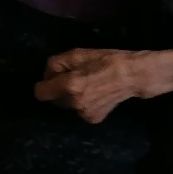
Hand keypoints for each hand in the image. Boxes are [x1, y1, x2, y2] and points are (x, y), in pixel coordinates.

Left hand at [35, 48, 172, 122]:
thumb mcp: (78, 54)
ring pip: (66, 105)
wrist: (132, 76)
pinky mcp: (93, 119)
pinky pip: (79, 111)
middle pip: (53, 99)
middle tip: (75, 78)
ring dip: (71, 97)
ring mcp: (84, 114)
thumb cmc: (105, 60)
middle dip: (59, 89)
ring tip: (89, 85)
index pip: (40, 93)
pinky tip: (96, 95)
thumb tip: (46, 75)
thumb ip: (56, 64)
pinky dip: (83, 104)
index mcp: (69, 86)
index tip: (53, 79)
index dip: (44, 84)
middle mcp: (74, 103)